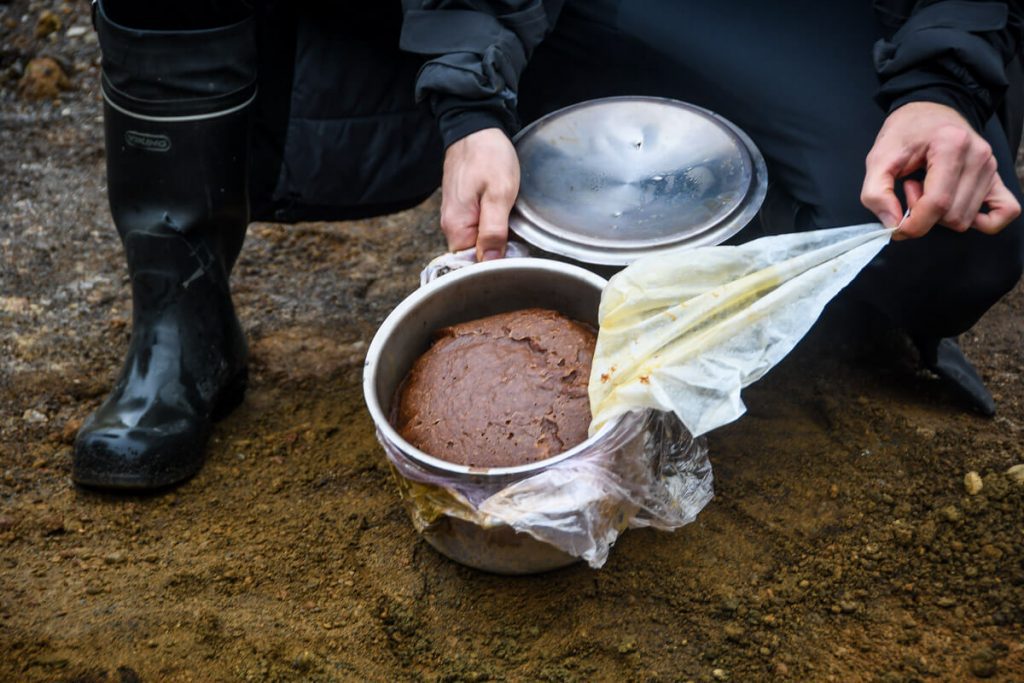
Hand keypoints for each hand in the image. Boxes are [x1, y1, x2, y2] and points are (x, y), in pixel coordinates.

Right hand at [440, 127, 519, 259]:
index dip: (494, 263)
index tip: (514, 255)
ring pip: (478, 242)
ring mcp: (455, 217)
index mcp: (456, 226)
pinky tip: (503, 215)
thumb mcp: (499, 195)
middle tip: (517, 238)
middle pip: (475, 255)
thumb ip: (493, 231)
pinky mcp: (462, 209)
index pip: (472, 264)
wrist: (476, 128)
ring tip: (512, 223)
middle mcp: (451, 226)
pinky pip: (477, 228)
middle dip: (497, 252)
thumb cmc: (488, 157)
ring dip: (496, 238)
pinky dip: (491, 226)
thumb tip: (489, 263)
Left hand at [860, 101, 1020, 239]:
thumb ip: (875, 193)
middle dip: (924, 215)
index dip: (913, 224)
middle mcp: (978, 156)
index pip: (938, 204)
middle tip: (912, 188)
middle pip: (953, 217)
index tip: (896, 225)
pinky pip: (1005, 212)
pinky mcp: (997, 176)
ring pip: (967, 219)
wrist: (929, 111)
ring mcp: (991, 167)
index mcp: (950, 146)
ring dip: (942, 215)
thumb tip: (893, 224)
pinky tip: (955, 208)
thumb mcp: (878, 159)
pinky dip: (982, 221)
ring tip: (928, 187)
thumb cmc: (905, 133)